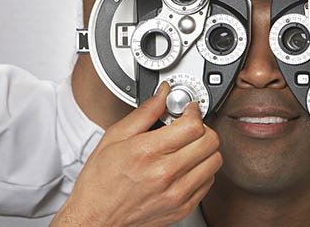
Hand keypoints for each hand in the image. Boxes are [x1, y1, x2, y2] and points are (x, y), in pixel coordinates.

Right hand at [52, 83, 222, 226]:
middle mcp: (165, 174)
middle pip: (210, 141)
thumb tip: (162, 95)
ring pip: (214, 161)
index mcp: (147, 152)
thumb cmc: (100, 182)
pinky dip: (202, 169)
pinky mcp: (183, 208)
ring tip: (188, 146)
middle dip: (202, 127)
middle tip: (189, 126)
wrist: (95, 218)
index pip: (193, 125)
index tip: (187, 110)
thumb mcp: (114, 137)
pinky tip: (186, 165)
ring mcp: (177, 194)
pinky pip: (209, 182)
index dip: (193, 112)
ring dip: (205, 148)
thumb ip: (144, 113)